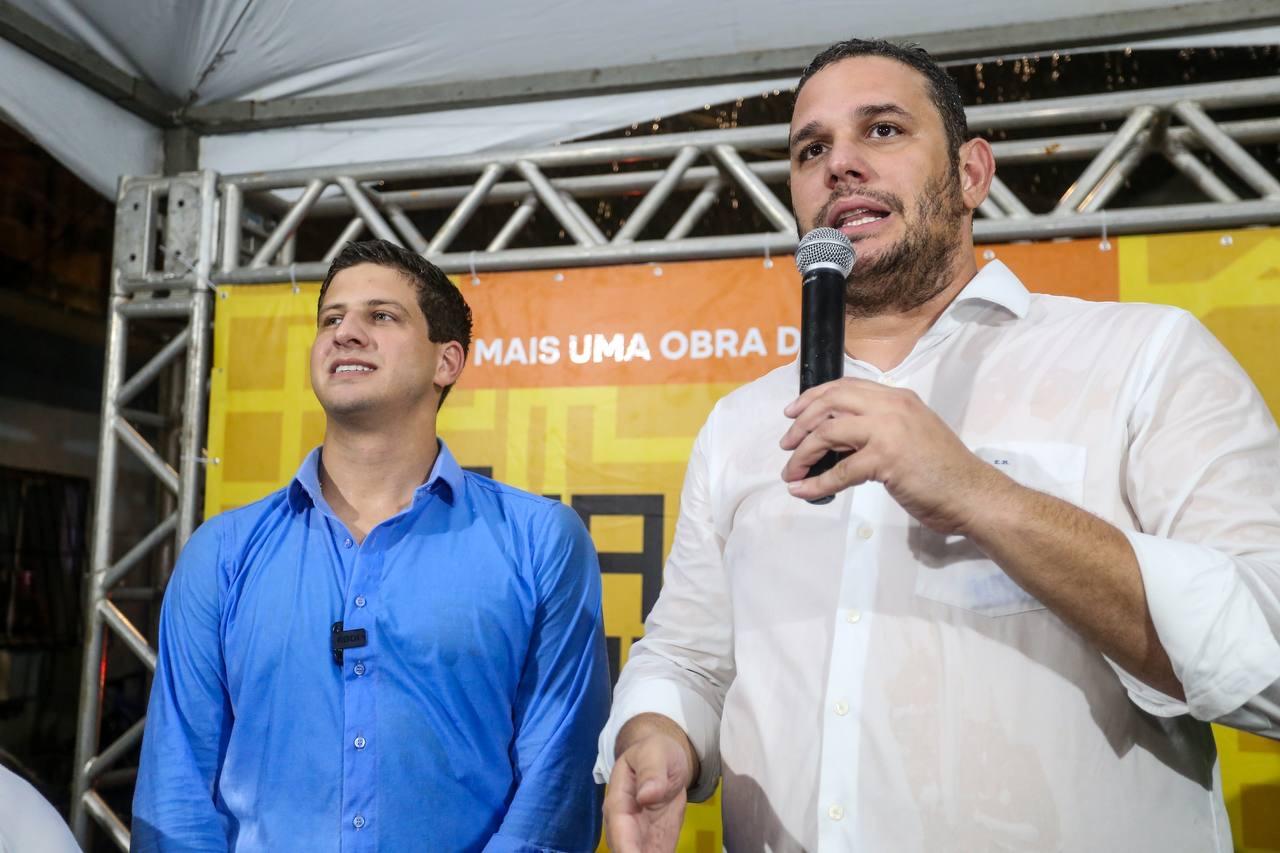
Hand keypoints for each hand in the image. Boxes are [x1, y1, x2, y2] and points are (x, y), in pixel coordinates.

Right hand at [603, 729, 690, 852]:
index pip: (620, 828)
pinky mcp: (654, 844)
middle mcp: (624, 824)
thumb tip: (647, 794)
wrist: (663, 759)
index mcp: (620, 800)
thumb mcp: (656, 753)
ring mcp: (638, 837)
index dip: (626, 848)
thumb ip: (652, 771)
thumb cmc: (656, 752)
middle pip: (624, 851)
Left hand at [780, 378, 1008, 532]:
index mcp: (897, 397)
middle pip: (830, 402)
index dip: (812, 398)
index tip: (792, 414)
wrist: (973, 494)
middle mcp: (891, 406)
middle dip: (800, 423)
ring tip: (791, 471)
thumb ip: (879, 427)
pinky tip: (803, 491)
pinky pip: (839, 470)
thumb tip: (835, 439)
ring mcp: (889, 431)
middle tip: (786, 443)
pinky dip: (816, 482)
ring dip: (802, 453)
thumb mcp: (911, 433)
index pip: (844, 387)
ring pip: (827, 433)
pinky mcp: (886, 459)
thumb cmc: (943, 470)